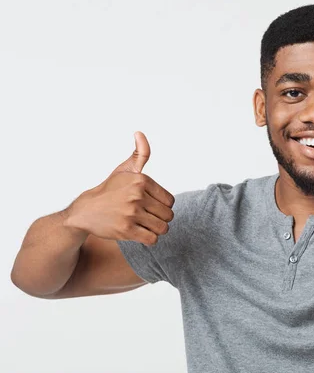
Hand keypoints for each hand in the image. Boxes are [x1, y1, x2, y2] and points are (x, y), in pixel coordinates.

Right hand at [65, 131, 174, 245]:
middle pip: (168, 215)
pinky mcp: (126, 230)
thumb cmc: (109, 190)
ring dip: (156, 230)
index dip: (162, 206)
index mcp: (141, 180)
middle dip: (160, 219)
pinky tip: (140, 234)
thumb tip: (139, 133)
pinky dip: (149, 239)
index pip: (170, 200)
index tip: (150, 206)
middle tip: (147, 218)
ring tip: (145, 226)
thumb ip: (140, 154)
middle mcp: (137, 195)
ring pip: (162, 228)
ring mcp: (131, 213)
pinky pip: (152, 239)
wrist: (84, 211)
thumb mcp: (124, 169)